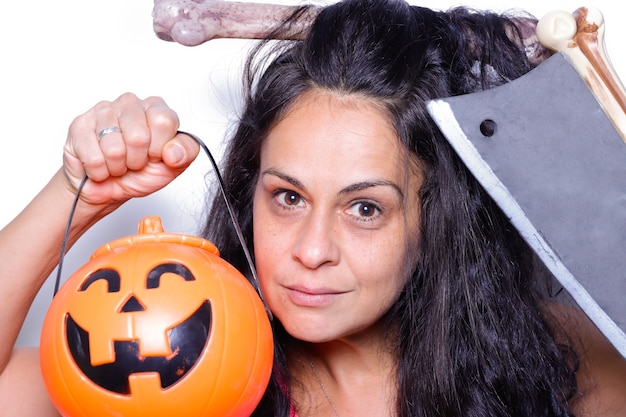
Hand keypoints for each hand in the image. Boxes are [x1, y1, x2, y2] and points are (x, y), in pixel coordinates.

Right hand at [62, 93, 198, 204]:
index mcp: (156, 109)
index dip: (160, 147)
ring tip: (117, 163)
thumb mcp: (172, 166)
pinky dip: (99, 171)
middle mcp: (130, 104)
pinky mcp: (80, 125)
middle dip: (137, 160)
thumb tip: (174, 151)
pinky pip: (94, 157)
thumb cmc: (140, 172)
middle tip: (133, 162)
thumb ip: (185, 153)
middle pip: (138, 136)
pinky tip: (101, 165)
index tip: (155, 155)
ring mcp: (103, 111)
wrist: (107, 187)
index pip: (164, 121)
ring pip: (114, 148)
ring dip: (117, 166)